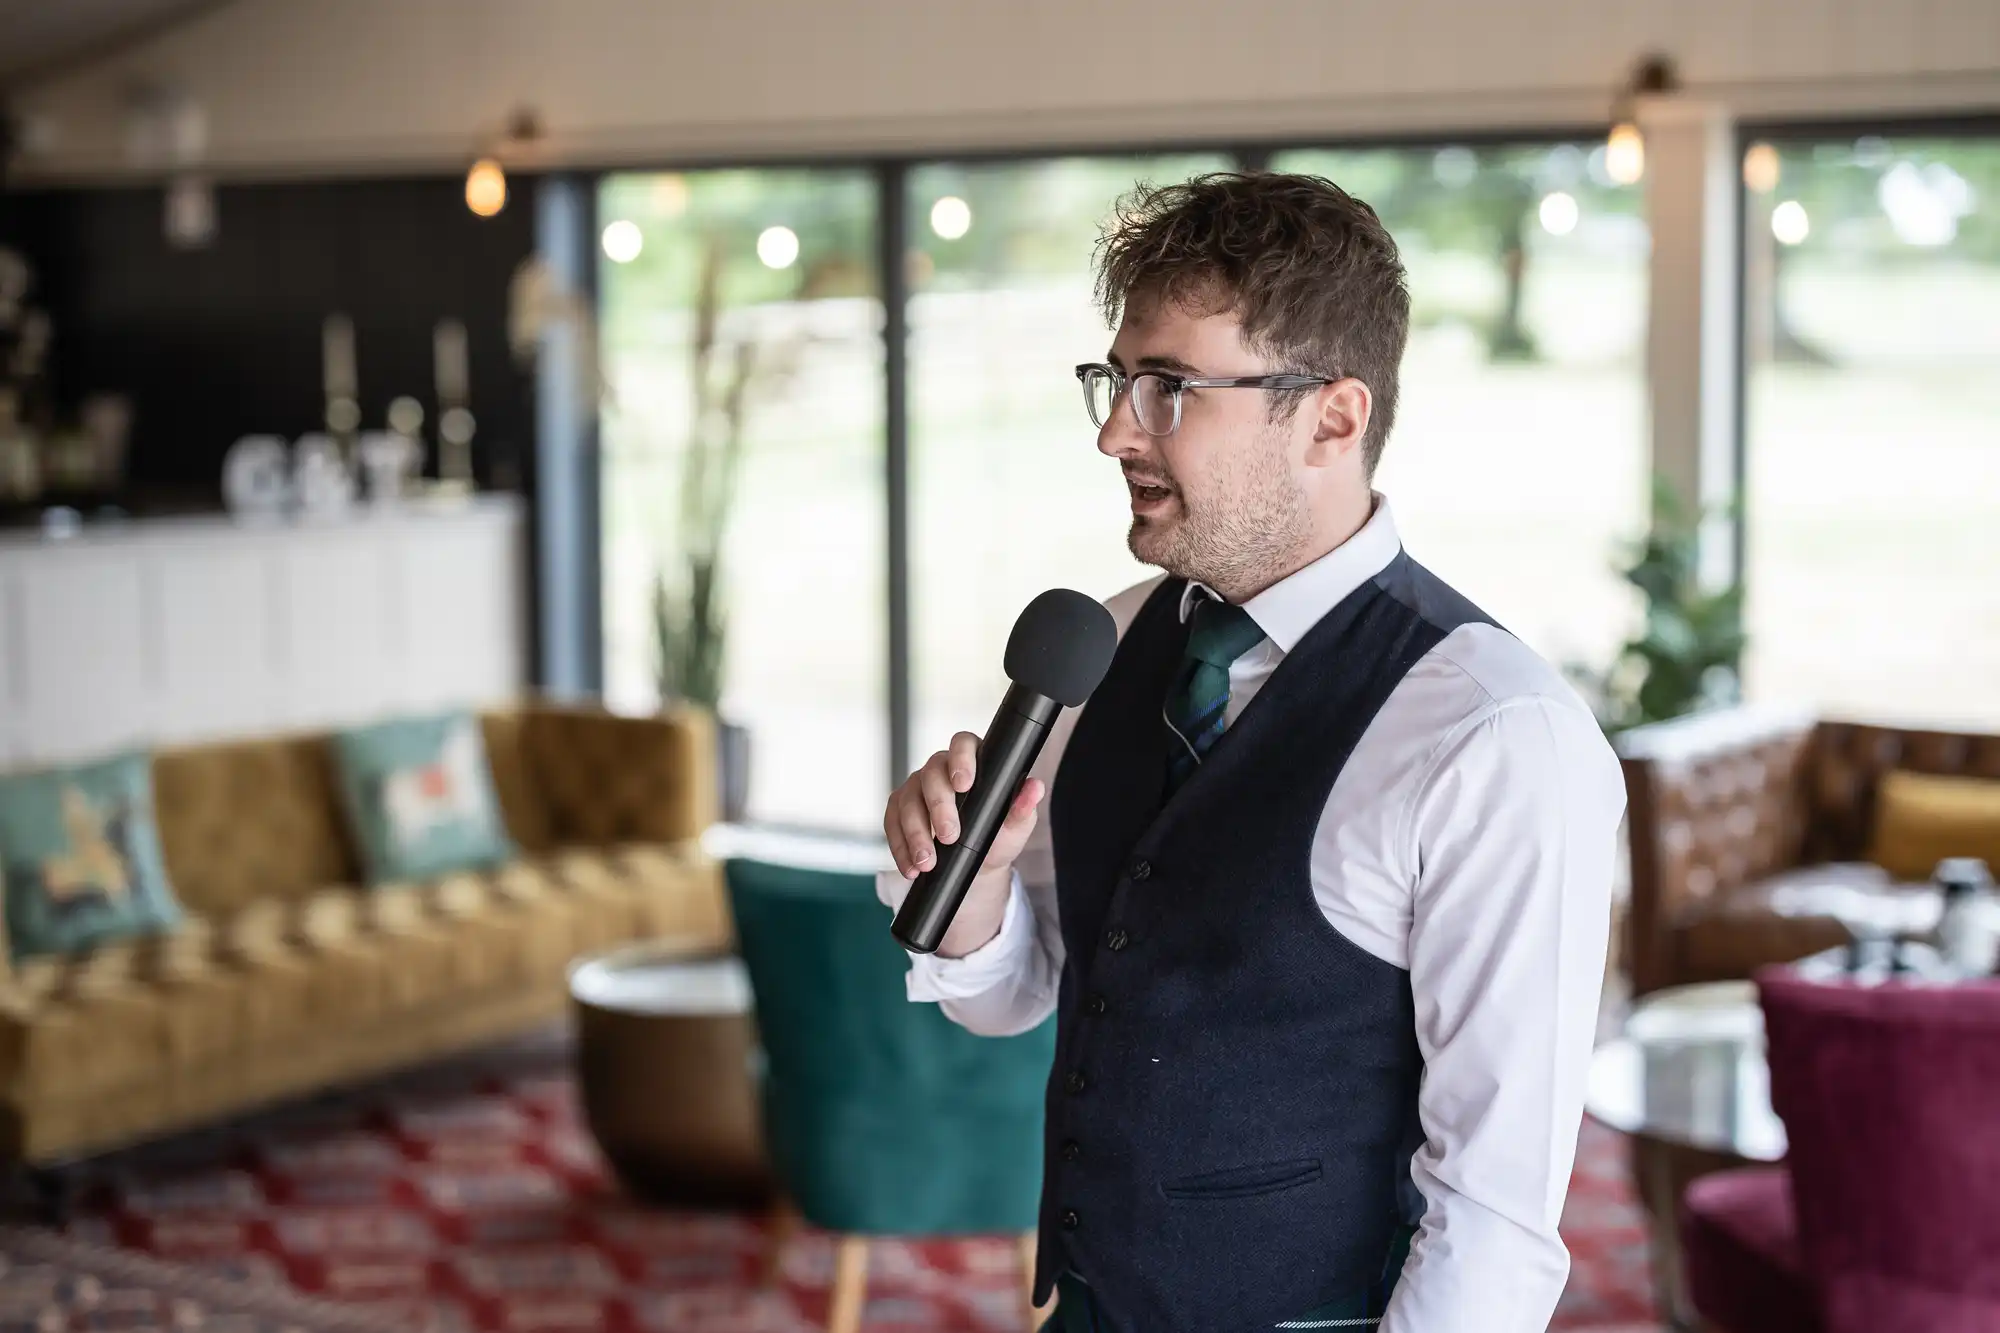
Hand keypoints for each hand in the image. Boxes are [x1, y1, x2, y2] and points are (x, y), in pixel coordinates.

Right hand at [883, 731, 1045, 956]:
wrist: (977, 865)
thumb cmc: (997, 836)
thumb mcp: (1016, 826)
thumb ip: (1024, 807)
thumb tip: (1035, 788)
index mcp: (972, 762)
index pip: (963, 744)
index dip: (961, 759)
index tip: (963, 784)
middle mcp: (940, 769)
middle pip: (931, 775)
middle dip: (938, 807)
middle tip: (949, 836)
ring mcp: (915, 788)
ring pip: (907, 801)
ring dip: (916, 834)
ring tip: (928, 862)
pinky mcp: (897, 810)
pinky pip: (891, 824)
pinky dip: (900, 848)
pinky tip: (912, 867)